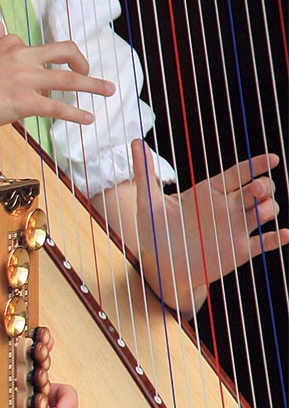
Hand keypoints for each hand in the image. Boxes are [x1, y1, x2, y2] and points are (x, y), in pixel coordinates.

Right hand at [0, 23, 115, 141]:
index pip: (40, 48)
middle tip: (92, 74)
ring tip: (109, 91)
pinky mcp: (23, 102)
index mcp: (10, 43)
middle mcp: (21, 56)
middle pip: (66, 52)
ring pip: (69, 79)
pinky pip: (58, 107)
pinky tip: (88, 119)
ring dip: (93, 85)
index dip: (50, 63)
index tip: (53, 75)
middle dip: (84, 62)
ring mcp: (24, 79)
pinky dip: (77, 113)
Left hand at [121, 141, 287, 309]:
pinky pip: (265, 242)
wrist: (160, 265)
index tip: (273, 158)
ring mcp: (235, 228)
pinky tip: (284, 233)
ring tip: (260, 211)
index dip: (256, 164)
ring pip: (266, 211)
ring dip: (269, 208)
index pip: (238, 173)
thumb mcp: (148, 201)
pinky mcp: (240, 250)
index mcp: (208, 192)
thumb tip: (134, 142)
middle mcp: (226, 207)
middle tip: (255, 188)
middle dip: (263, 185)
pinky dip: (278, 238)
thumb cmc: (154, 231)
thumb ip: (144, 172)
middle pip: (258, 189)